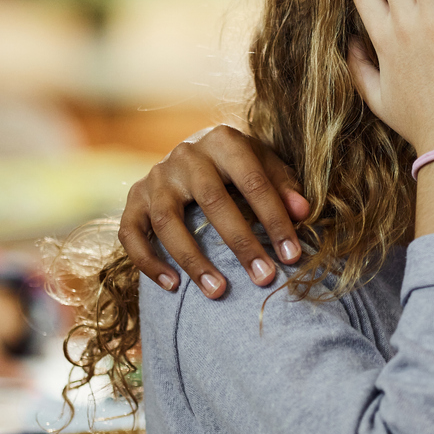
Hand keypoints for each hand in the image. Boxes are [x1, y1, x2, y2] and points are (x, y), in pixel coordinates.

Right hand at [120, 125, 308, 298]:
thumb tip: (303, 212)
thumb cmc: (238, 166)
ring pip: (169, 222)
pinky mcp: (134, 199)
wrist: (193, 154)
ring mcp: (156, 178)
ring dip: (194, 261)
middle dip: (241, 243)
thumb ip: (285, 186)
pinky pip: (131, 234)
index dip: (274, 219)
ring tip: (218, 292)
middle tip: (263, 277)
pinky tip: (173, 286)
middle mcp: (186, 156)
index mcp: (224, 142)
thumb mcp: (265, 164)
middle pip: (213, 202)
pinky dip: (149, 262)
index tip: (292, 256)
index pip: (253, 182)